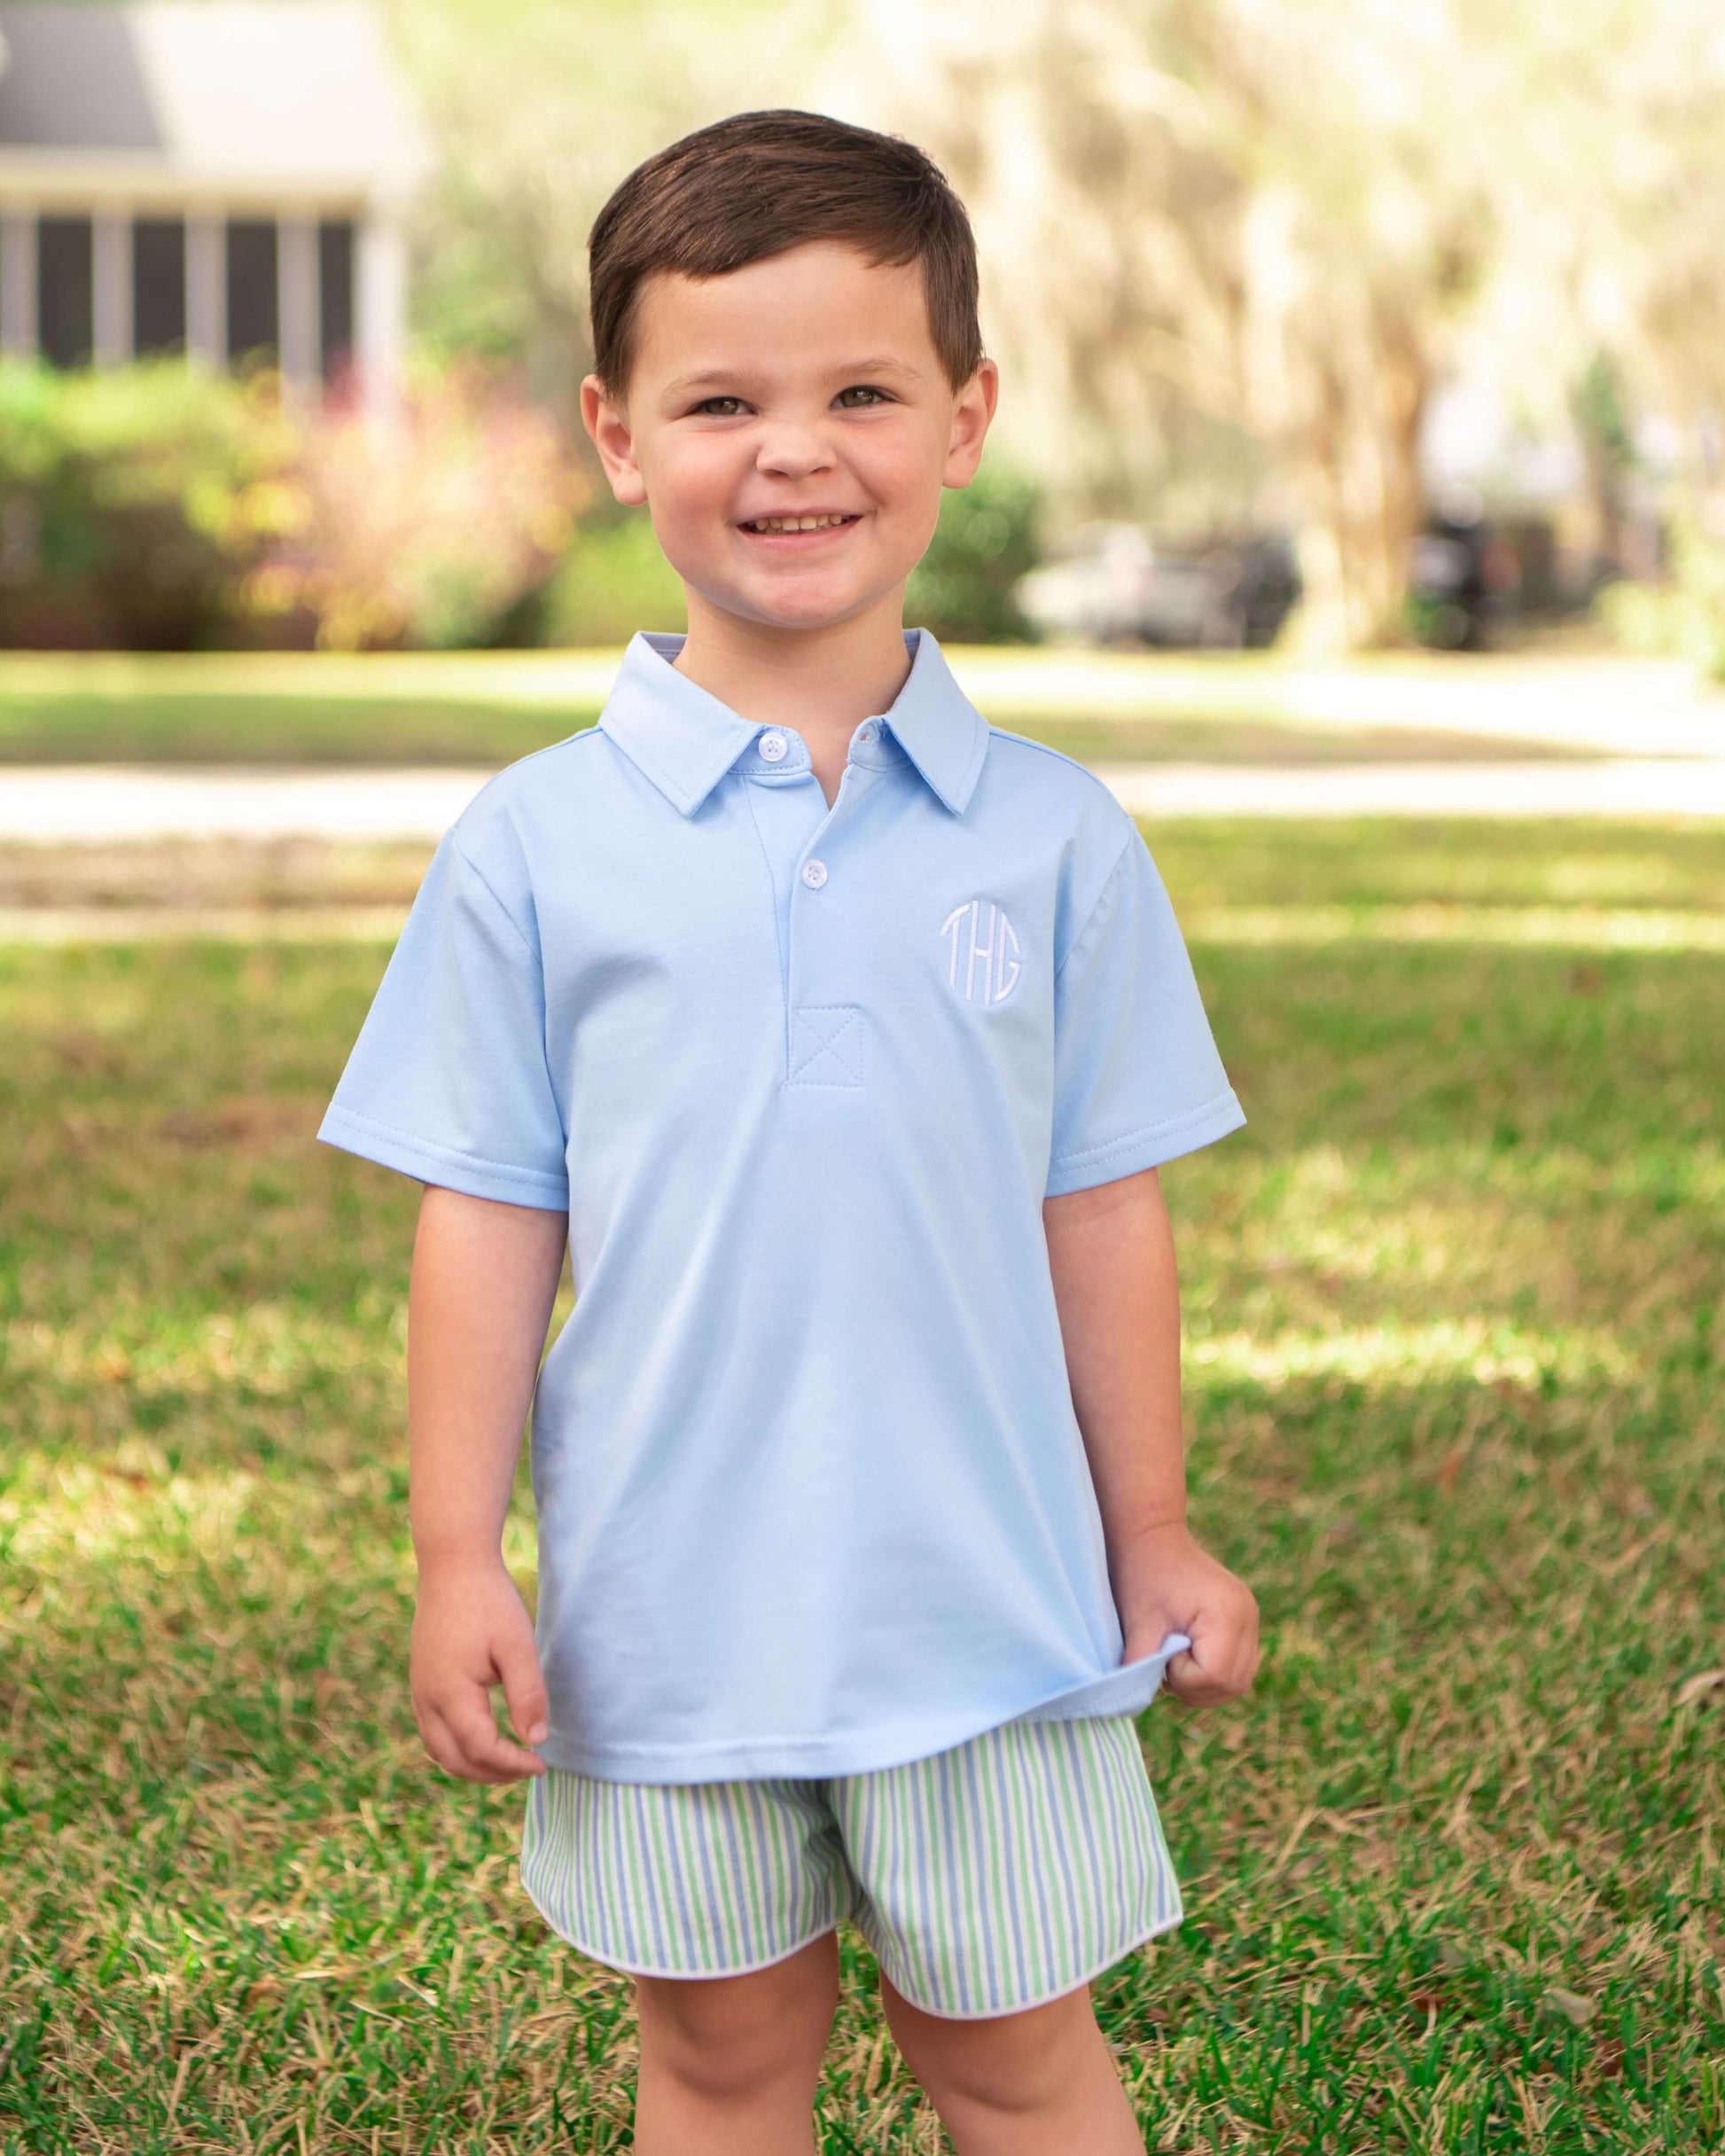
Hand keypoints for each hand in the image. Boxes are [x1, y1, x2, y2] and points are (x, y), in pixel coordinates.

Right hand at [410, 1559, 549, 1781]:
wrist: (453, 1566)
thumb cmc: (489, 1602)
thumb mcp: (517, 1646)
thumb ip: (527, 1695)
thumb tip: (535, 1741)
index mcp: (450, 1693)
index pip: (481, 1749)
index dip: (512, 1764)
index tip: (541, 1763)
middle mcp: (426, 1699)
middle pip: (454, 1761)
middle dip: (492, 1774)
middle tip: (527, 1768)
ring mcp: (419, 1691)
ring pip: (439, 1751)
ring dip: (472, 1766)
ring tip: (508, 1762)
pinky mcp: (420, 1682)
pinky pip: (432, 1732)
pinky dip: (457, 1748)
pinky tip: (484, 1739)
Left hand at [1117, 1521, 1259, 1706]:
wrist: (1153, 1537)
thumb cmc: (1143, 1575)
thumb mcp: (1139, 1623)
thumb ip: (1141, 1664)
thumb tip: (1136, 1700)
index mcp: (1226, 1613)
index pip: (1215, 1676)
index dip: (1184, 1678)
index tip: (1161, 1655)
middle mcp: (1248, 1617)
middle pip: (1233, 1685)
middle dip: (1195, 1687)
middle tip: (1166, 1663)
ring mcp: (1252, 1618)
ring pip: (1239, 1681)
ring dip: (1205, 1684)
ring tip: (1176, 1658)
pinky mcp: (1246, 1622)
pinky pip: (1238, 1666)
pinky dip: (1214, 1672)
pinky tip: (1188, 1654)